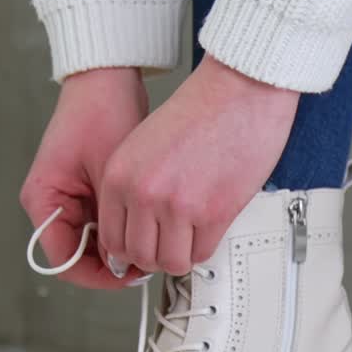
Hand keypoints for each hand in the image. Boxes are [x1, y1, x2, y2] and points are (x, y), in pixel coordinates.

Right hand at [20, 67, 147, 289]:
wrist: (108, 82)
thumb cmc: (101, 115)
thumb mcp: (111, 176)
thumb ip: (113, 220)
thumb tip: (124, 260)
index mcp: (43, 200)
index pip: (64, 260)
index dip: (98, 276)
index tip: (130, 277)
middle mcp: (51, 203)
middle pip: (79, 255)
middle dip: (112, 264)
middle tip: (148, 264)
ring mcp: (68, 198)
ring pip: (93, 242)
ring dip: (119, 246)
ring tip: (150, 244)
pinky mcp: (87, 190)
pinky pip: (103, 223)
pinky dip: (122, 229)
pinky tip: (145, 227)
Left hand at [97, 57, 298, 275]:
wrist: (239, 90)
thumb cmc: (202, 109)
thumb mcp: (146, 145)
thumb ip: (135, 185)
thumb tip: (138, 225)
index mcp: (121, 176)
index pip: (111, 239)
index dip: (128, 252)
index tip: (141, 251)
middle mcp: (144, 193)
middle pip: (139, 256)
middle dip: (154, 257)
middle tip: (168, 248)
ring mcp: (178, 207)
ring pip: (170, 261)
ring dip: (181, 257)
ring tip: (190, 241)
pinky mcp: (213, 213)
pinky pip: (202, 252)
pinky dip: (205, 248)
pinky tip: (208, 231)